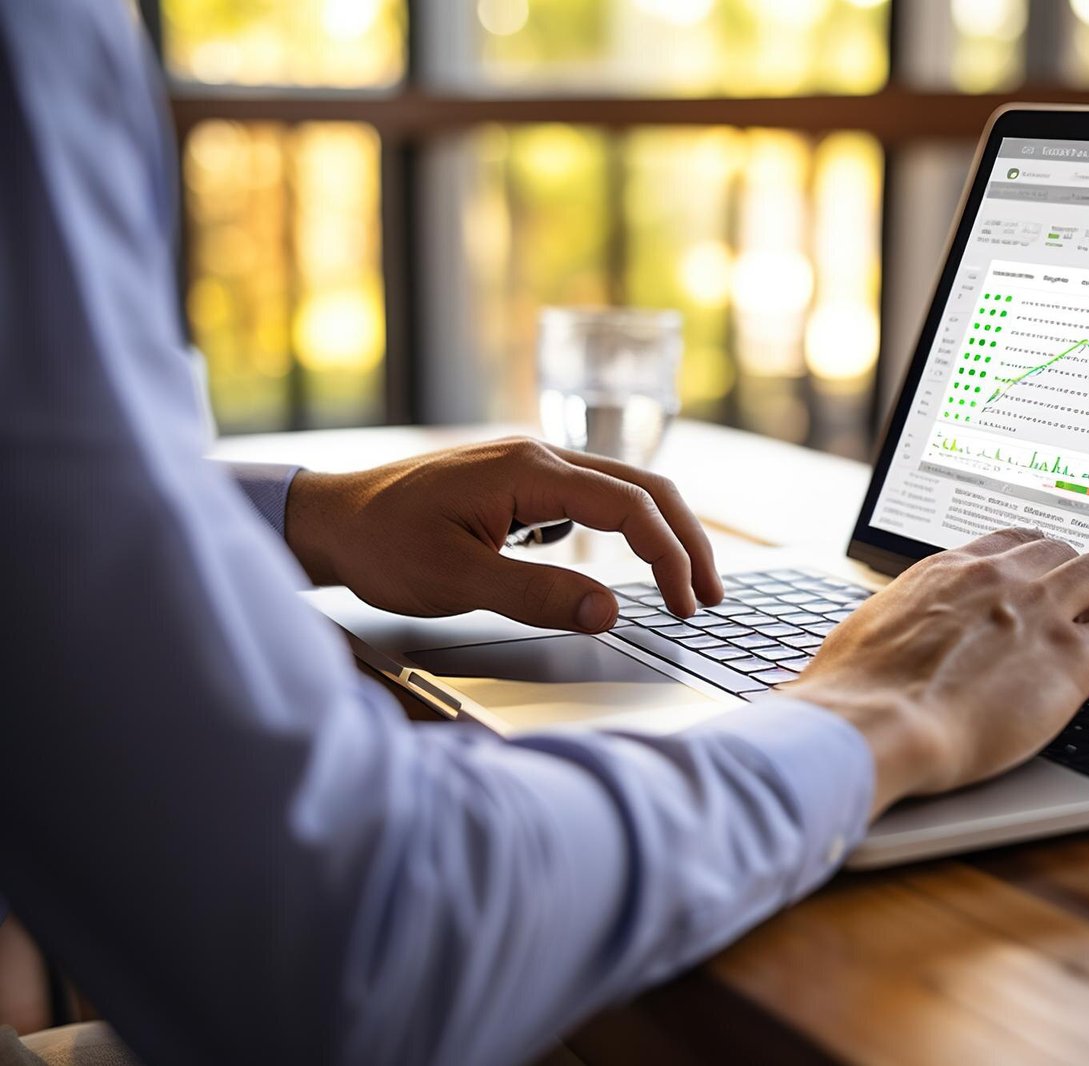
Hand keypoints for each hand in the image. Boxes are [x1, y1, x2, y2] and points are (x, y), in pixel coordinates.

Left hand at [284, 438, 722, 631]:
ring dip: (663, 533)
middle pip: (644, 488)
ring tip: (687, 584)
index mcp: (528, 471)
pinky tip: (634, 562)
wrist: (326, 518)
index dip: (670, 555)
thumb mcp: (456, 580)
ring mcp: (530, 465)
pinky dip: (630, 528)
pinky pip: (595, 497)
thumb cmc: (379, 546)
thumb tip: (611, 612)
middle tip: (710, 596)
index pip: (629, 506)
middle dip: (687, 541)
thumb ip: (537, 595)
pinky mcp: (521, 483)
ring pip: (624, 490)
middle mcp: (538, 456)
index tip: (687, 605)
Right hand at [784, 528, 1088, 816]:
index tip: (1039, 591)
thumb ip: (887, 629)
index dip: (1034, 565)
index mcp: (946, 571)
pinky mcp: (1070, 657)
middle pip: (1063, 549)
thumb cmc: (852, 697)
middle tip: (1078, 622)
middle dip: (1076, 583)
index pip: (1010, 542)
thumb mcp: (862, 636)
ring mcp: (1038, 610)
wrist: (873, 725)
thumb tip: (872, 650)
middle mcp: (997, 578)